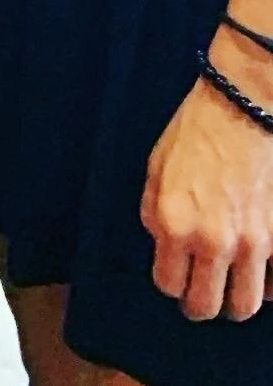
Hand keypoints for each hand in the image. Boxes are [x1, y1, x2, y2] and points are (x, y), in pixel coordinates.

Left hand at [142, 44, 272, 321]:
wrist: (241, 108)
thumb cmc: (196, 132)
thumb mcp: (155, 168)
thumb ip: (153, 212)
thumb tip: (160, 241)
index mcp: (173, 222)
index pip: (167, 284)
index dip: (169, 282)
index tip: (174, 275)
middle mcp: (211, 240)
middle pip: (205, 306)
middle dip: (199, 303)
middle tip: (200, 293)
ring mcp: (250, 243)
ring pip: (244, 305)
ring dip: (233, 299)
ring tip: (228, 286)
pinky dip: (265, 284)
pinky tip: (255, 270)